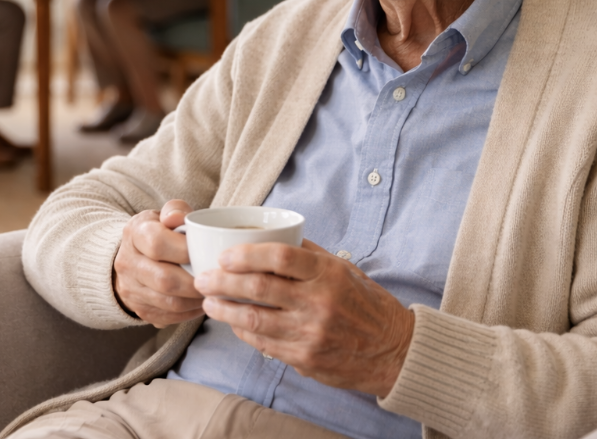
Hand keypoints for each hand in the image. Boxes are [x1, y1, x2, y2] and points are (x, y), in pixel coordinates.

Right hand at [113, 200, 204, 326]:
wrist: (133, 255)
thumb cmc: (158, 231)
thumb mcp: (165, 214)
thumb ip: (176, 210)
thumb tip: (177, 218)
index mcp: (134, 233)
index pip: (157, 243)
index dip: (185, 250)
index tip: (205, 251)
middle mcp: (127, 263)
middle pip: (164, 279)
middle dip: (196, 281)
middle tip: (217, 278)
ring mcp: (130, 289)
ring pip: (168, 302)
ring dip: (196, 300)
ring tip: (213, 292)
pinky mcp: (139, 309)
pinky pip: (168, 317)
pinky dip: (189, 313)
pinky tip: (202, 302)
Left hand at [194, 239, 414, 397]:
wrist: (392, 349)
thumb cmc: (365, 302)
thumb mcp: (343, 268)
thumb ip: (308, 254)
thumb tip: (270, 236)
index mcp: (328, 273)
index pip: (281, 257)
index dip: (247, 254)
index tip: (225, 255)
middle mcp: (318, 302)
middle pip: (259, 288)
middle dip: (223, 281)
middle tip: (203, 277)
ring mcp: (310, 333)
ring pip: (254, 319)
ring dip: (224, 309)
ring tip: (208, 300)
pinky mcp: (304, 359)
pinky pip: (263, 343)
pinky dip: (242, 332)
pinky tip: (232, 322)